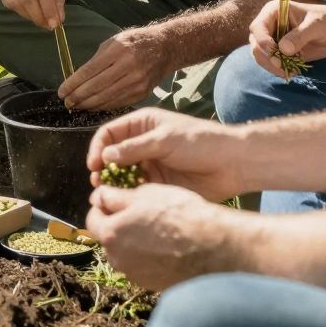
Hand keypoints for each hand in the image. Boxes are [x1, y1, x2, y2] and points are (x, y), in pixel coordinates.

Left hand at [58, 26, 168, 111]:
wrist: (165, 48)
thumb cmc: (135, 41)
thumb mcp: (114, 41)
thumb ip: (97, 59)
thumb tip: (78, 78)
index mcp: (119, 51)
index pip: (90, 71)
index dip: (73, 84)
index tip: (61, 91)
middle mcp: (129, 67)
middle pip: (97, 87)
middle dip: (78, 97)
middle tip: (66, 101)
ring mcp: (137, 82)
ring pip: (106, 98)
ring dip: (88, 104)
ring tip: (76, 105)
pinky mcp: (142, 93)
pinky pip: (117, 103)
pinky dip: (102, 106)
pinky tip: (93, 106)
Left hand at [84, 180, 223, 290]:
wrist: (211, 247)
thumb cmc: (178, 214)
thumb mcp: (144, 194)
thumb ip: (114, 196)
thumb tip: (98, 196)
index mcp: (111, 234)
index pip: (92, 218)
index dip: (102, 205)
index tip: (116, 198)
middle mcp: (118, 259)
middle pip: (109, 237)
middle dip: (119, 224)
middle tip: (141, 212)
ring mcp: (135, 275)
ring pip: (126, 252)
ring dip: (133, 241)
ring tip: (158, 228)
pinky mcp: (151, 284)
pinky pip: (142, 265)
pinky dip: (148, 256)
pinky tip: (166, 245)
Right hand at [86, 104, 243, 202]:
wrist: (230, 164)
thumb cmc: (200, 142)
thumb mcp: (165, 139)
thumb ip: (135, 148)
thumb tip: (106, 155)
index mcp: (142, 125)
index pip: (110, 133)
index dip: (98, 147)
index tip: (94, 164)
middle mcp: (142, 144)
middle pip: (112, 156)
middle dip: (103, 169)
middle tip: (99, 183)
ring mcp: (150, 165)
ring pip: (122, 175)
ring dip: (114, 184)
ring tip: (109, 194)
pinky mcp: (158, 185)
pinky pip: (136, 190)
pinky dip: (128, 195)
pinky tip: (126, 202)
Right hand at [248, 0, 325, 75]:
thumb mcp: (316, 26)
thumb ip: (300, 36)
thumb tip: (283, 49)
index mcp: (274, 11)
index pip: (258, 27)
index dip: (263, 41)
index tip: (276, 53)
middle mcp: (269, 24)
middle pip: (256, 43)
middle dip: (267, 57)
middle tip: (284, 67)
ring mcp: (272, 39)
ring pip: (260, 55)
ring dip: (272, 66)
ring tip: (291, 71)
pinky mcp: (278, 52)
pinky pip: (269, 63)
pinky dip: (278, 70)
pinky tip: (293, 71)